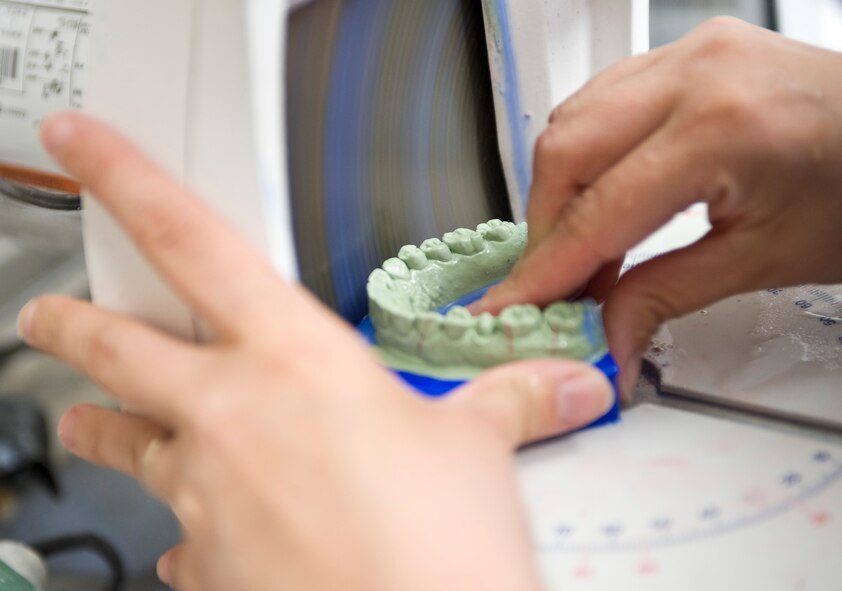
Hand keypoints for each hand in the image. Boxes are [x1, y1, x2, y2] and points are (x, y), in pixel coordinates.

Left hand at [18, 113, 614, 590]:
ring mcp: (205, 495)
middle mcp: (229, 419)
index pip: (193, 241)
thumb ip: (508, 402)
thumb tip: (561, 384)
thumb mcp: (476, 452)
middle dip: (70, 328)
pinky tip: (200, 537)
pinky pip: (176, 539)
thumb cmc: (433, 548)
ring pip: (127, 447)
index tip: (80, 145)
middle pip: (116, 349)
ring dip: (107, 431)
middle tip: (46, 321)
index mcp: (293, 360)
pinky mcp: (206, 566)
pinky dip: (183, 532)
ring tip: (92, 425)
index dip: (126, 178)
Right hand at [475, 18, 841, 394]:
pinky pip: (601, 99)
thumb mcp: (763, 260)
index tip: (512, 306)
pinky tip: (603, 196)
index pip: (595, 212)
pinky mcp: (688, 52)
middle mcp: (697, 73)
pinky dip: (586, 155)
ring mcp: (690, 52)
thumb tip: (608, 335)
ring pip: (572, 120)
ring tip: (584, 248)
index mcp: (722, 128)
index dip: (545, 270)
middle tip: (555, 284)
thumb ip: (664, 296)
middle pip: (563, 153)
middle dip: (544, 229)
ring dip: (560, 191)